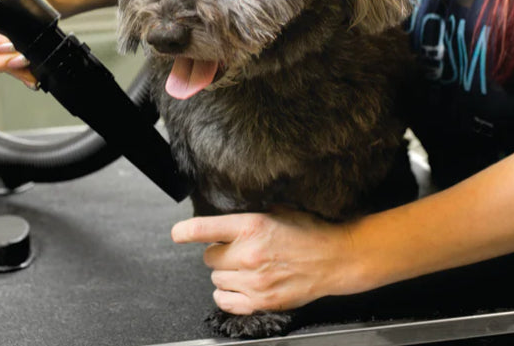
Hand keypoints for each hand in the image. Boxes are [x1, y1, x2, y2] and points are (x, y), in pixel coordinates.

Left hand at [171, 209, 355, 314]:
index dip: (184, 232)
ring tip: (245, 268)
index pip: (203, 229)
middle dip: (219, 254)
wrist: (336, 259)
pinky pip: (224, 301)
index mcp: (252, 226)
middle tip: (237, 251)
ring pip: (216, 280)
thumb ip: (250, 215)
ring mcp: (254, 281)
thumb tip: (226, 217)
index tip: (177, 234)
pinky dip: (227, 295)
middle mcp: (249, 254)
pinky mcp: (261, 302)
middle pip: (208, 258)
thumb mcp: (279, 211)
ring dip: (225, 274)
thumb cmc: (310, 233)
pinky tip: (238, 286)